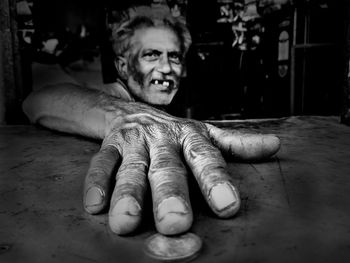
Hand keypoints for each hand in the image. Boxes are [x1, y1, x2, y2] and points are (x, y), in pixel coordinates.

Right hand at [82, 106, 279, 234]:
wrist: (132, 112)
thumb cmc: (175, 133)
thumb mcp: (208, 133)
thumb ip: (237, 143)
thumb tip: (275, 145)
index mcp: (191, 138)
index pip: (207, 159)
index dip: (217, 182)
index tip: (228, 207)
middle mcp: (162, 140)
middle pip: (167, 169)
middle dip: (170, 195)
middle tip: (175, 223)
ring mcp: (134, 143)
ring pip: (131, 170)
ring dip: (128, 195)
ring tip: (126, 223)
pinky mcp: (109, 147)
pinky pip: (101, 164)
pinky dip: (97, 183)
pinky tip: (95, 206)